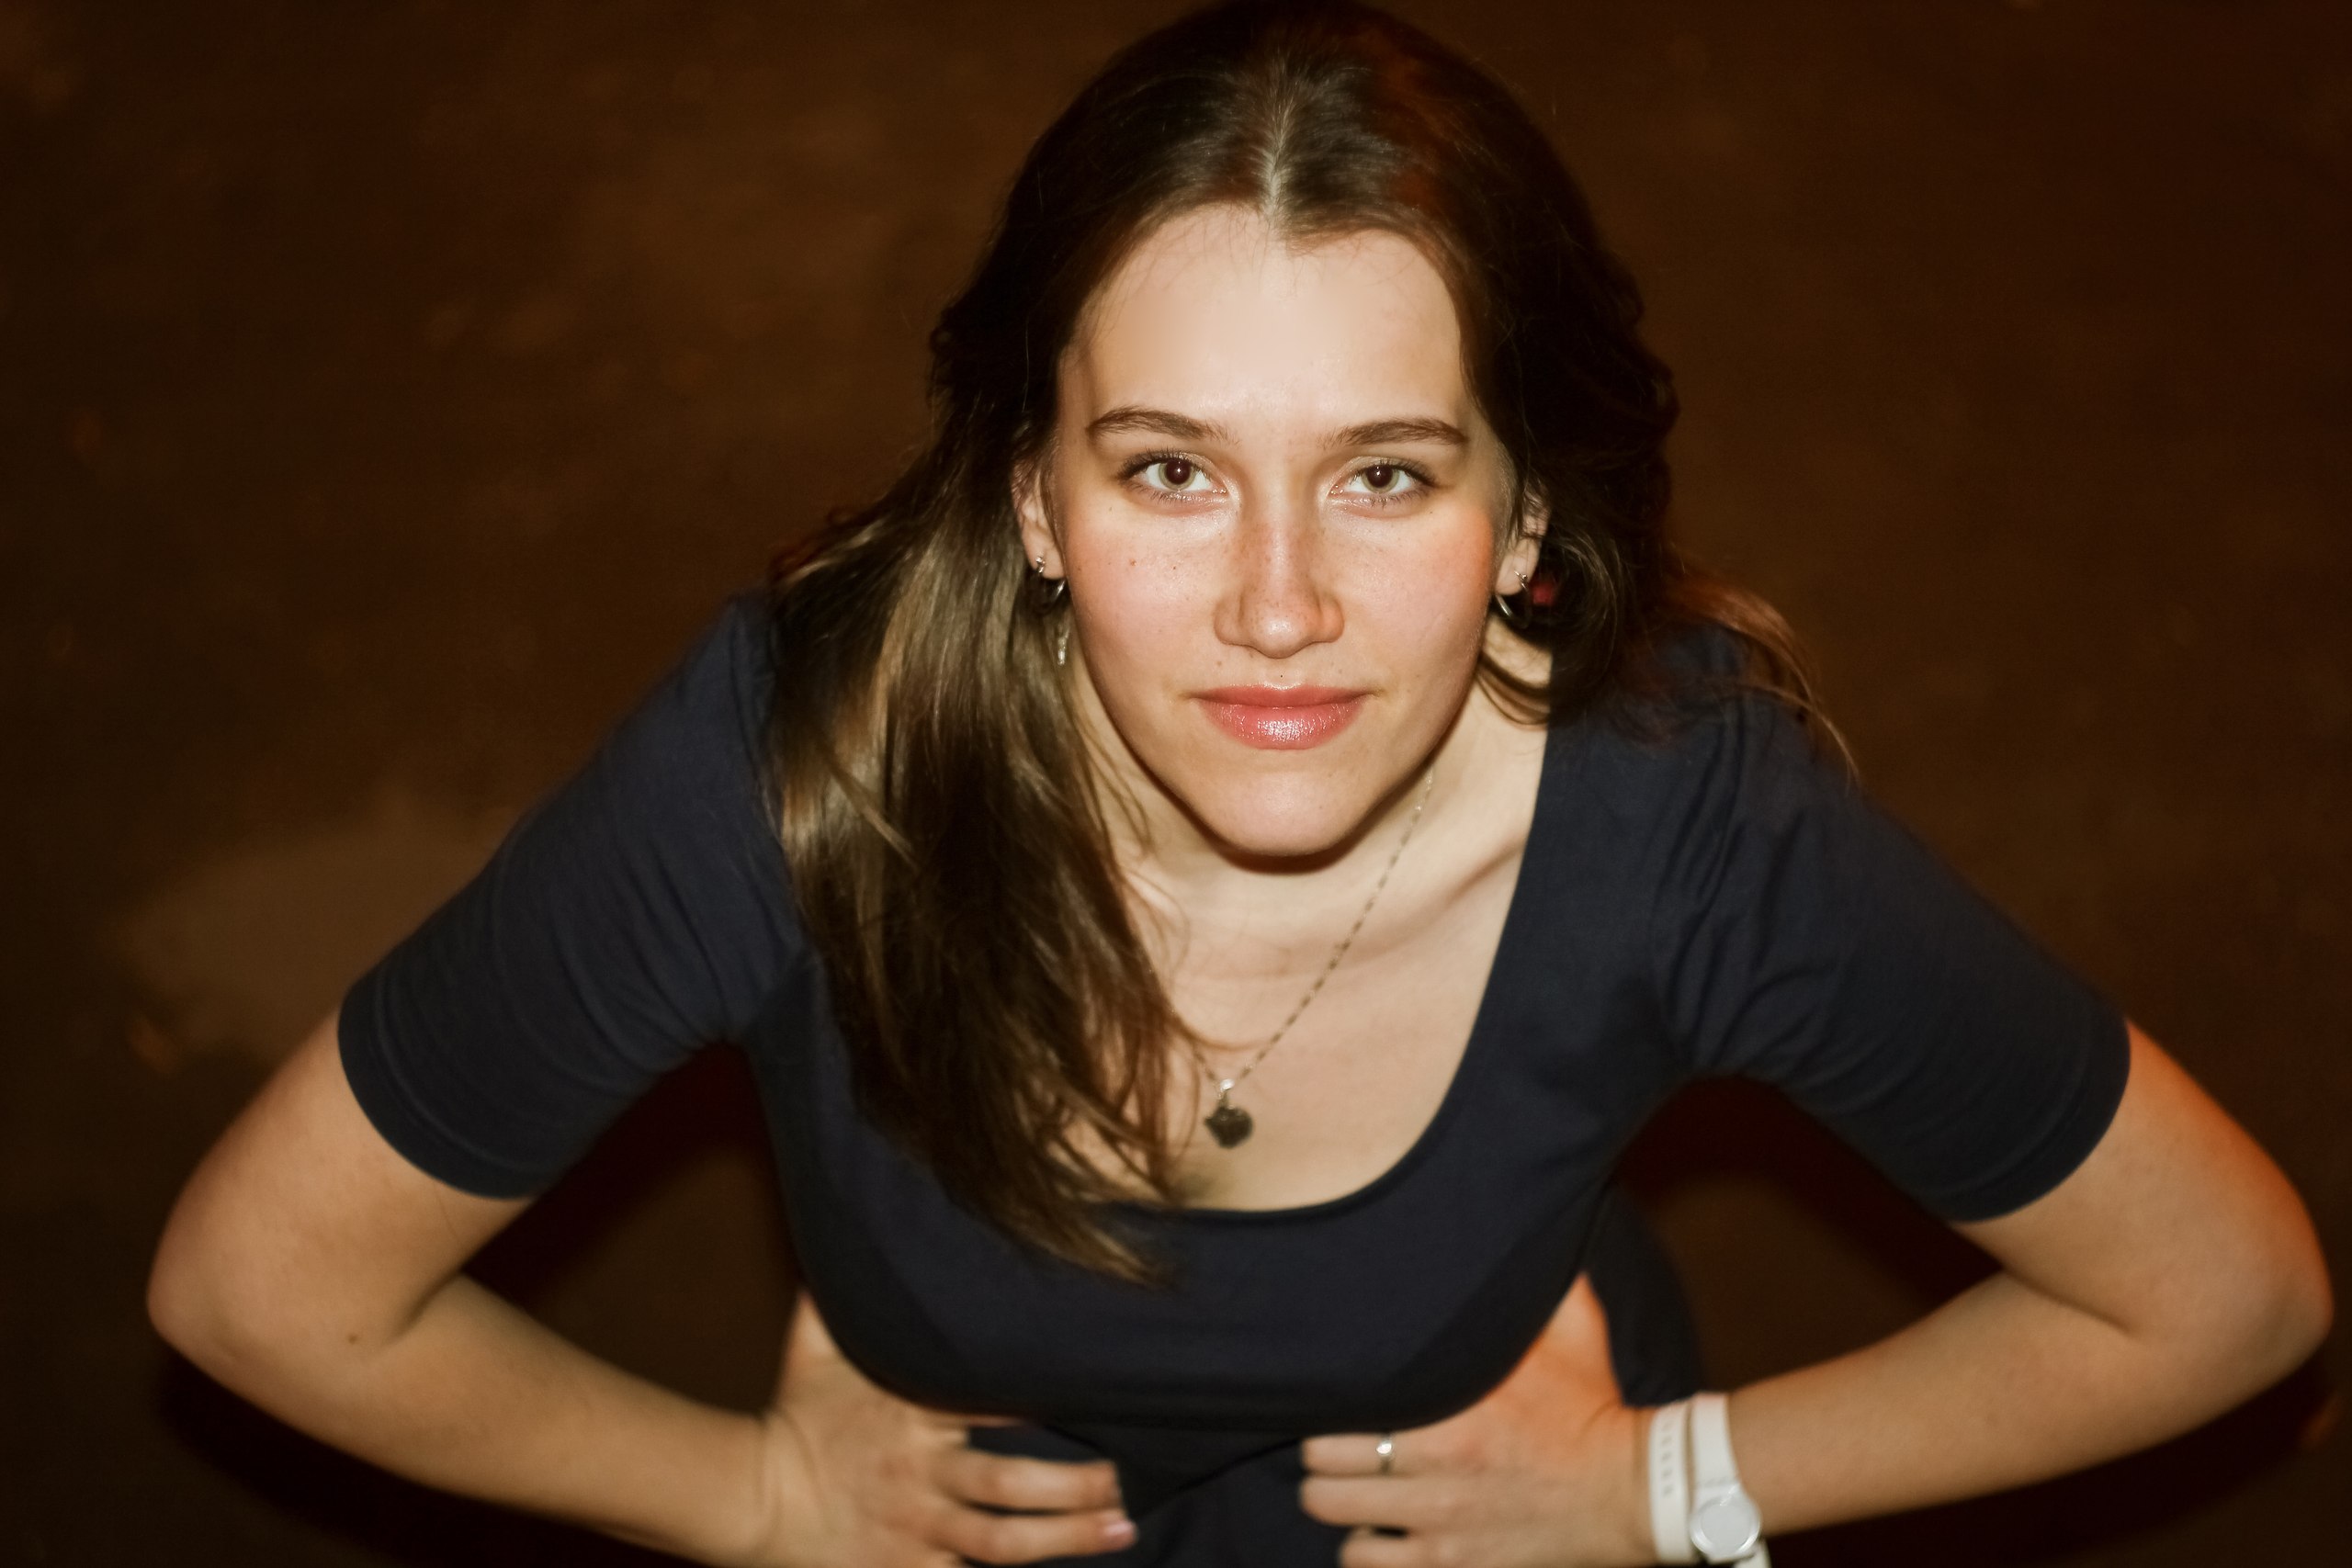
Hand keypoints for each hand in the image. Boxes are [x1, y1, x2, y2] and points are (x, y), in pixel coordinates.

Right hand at [738, 1291, 1136, 1565]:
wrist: (748, 1498)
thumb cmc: (793, 1418)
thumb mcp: (812, 1349)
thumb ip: (840, 1295)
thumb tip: (850, 1225)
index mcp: (909, 1415)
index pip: (989, 1404)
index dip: (1046, 1399)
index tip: (1104, 1390)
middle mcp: (919, 1476)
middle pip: (1007, 1486)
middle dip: (1073, 1486)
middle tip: (1125, 1478)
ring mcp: (916, 1530)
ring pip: (1000, 1541)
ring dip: (1065, 1537)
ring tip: (1120, 1526)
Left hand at [1299, 1274, 1651, 1566]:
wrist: (1638, 1493)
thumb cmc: (1593, 1406)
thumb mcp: (1570, 1326)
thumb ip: (1533, 1273)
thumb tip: (1518, 1212)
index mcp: (1450, 1401)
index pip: (1340, 1402)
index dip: (1326, 1399)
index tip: (1337, 1393)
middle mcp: (1435, 1464)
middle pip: (1321, 1465)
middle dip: (1324, 1454)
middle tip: (1339, 1445)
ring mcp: (1440, 1522)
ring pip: (1333, 1517)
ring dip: (1338, 1503)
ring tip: (1354, 1489)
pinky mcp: (1450, 1565)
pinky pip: (1365, 1563)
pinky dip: (1364, 1551)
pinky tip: (1379, 1532)